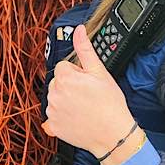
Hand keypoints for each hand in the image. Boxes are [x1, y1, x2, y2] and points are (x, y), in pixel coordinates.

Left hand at [42, 25, 140, 164]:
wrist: (113, 135)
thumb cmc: (109, 104)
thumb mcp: (100, 72)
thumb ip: (85, 49)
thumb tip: (79, 30)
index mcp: (64, 78)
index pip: (63, 67)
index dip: (77, 73)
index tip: (88, 83)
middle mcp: (54, 94)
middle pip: (58, 82)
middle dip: (70, 86)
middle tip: (88, 95)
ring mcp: (52, 111)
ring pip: (55, 98)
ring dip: (65, 100)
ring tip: (84, 107)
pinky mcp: (53, 126)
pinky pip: (53, 116)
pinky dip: (62, 117)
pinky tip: (76, 118)